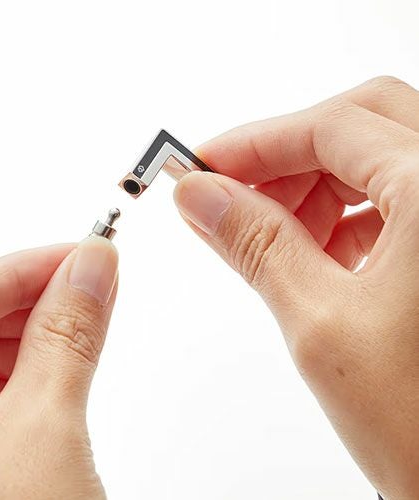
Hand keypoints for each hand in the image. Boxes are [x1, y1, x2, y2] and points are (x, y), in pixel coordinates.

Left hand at [0, 238, 117, 498]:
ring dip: (23, 344)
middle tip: (87, 291)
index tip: (80, 255)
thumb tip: (93, 267)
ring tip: (77, 334)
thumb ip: (69, 335)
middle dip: (28, 306)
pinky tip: (49, 376)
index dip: (24, 268)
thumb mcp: (45, 427)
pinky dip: (11, 381)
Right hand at [173, 76, 418, 499]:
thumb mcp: (322, 326)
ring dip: (315, 186)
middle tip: (231, 196)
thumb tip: (201, 199)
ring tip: (271, 234)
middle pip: (359, 127)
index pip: (331, 128)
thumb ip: (256, 246)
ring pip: (378, 158)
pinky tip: (318, 253)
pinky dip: (347, 213)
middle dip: (286, 157)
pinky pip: (398, 197)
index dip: (255, 142)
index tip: (203, 165)